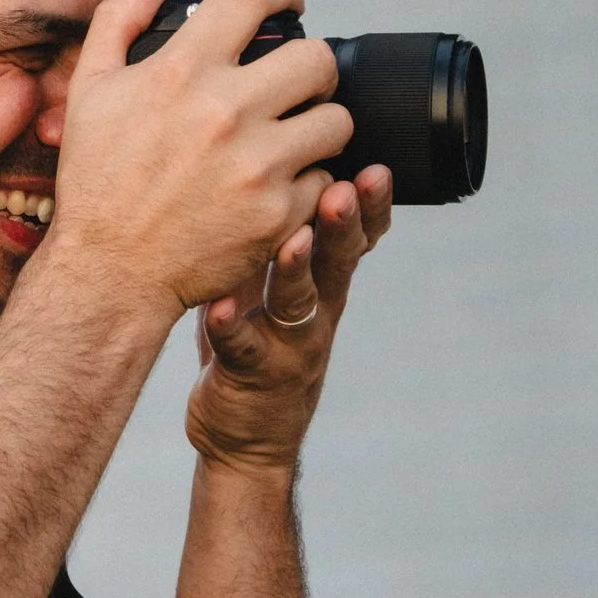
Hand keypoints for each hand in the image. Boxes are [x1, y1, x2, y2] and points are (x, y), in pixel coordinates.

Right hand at [43, 0, 355, 323]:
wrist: (109, 272)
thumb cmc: (97, 180)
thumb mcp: (90, 89)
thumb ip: (121, 17)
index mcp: (181, 72)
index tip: (289, 3)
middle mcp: (225, 112)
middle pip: (317, 57)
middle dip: (310, 67)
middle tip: (294, 85)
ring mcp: (257, 166)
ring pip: (336, 120)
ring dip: (318, 125)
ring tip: (289, 137)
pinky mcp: (278, 214)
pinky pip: (325, 180)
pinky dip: (306, 184)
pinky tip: (273, 188)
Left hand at [185, 164, 393, 472]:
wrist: (245, 435)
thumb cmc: (255, 337)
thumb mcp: (274, 284)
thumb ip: (276, 234)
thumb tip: (270, 161)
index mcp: (325, 282)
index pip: (360, 239)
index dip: (374, 208)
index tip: (378, 168)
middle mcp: (317, 311)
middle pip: (340, 262)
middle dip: (346, 225)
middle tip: (348, 188)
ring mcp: (287, 344)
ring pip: (298, 302)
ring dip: (297, 269)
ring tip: (294, 240)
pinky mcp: (250, 372)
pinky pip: (240, 346)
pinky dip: (230, 325)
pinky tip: (219, 308)